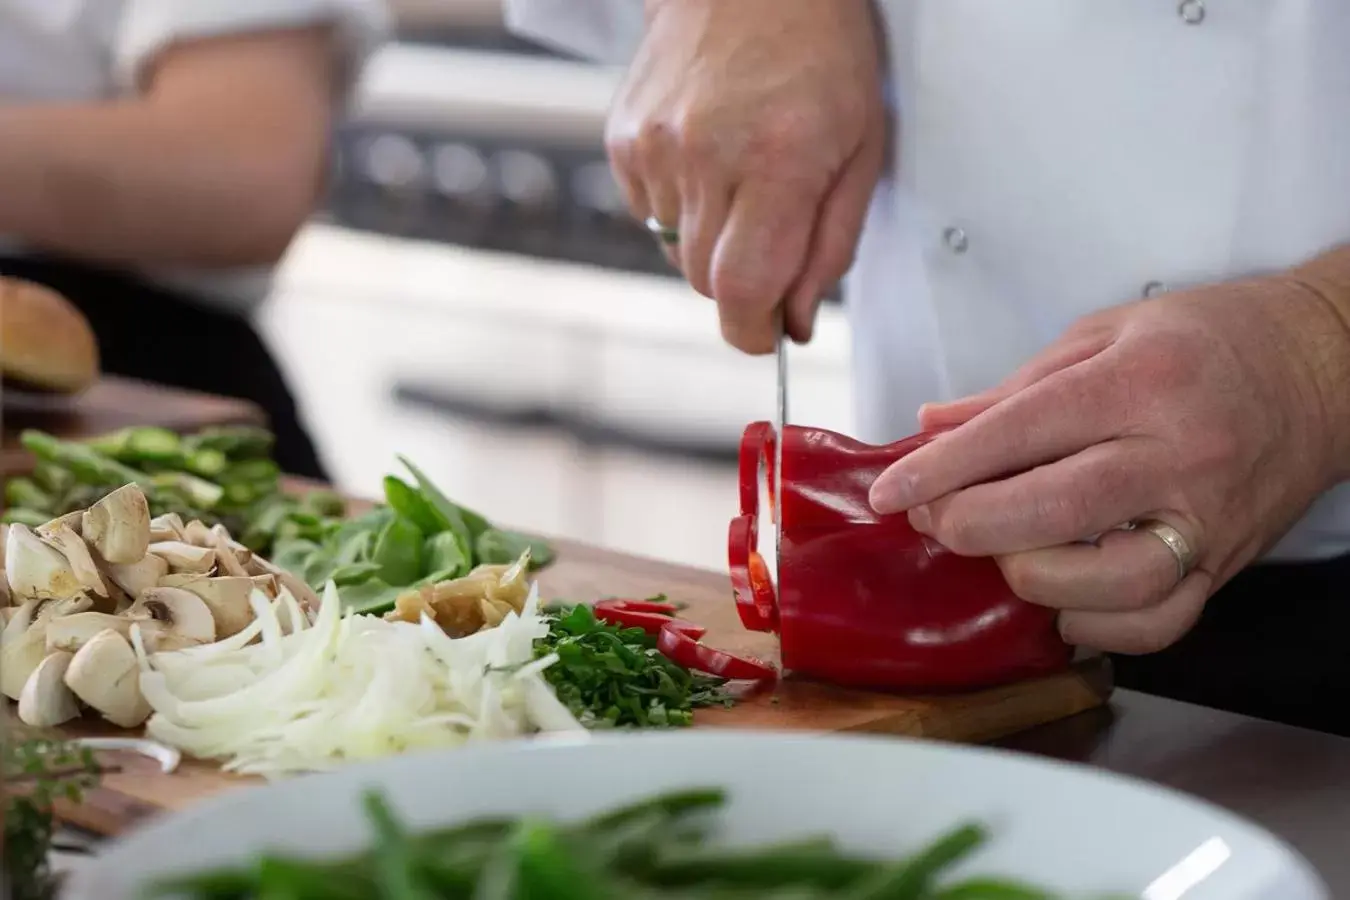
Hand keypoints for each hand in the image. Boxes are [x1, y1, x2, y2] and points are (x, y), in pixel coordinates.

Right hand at [607, 0, 885, 351]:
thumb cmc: (820, 56)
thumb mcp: (861, 150)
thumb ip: (830, 246)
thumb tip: (794, 321)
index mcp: (777, 162)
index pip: (741, 292)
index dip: (753, 331)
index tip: (768, 333)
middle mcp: (705, 157)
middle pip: (705, 281)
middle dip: (741, 281)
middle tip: (773, 234)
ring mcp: (655, 147)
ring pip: (675, 250)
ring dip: (710, 238)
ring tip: (742, 175)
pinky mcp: (623, 139)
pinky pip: (648, 212)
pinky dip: (679, 205)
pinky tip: (708, 157)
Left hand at [867, 276, 1349, 653]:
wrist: (1322, 368)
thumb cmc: (1208, 341)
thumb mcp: (1104, 334)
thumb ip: (1013, 388)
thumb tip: (931, 427)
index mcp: (1140, 382)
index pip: (1019, 433)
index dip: (941, 469)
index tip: (891, 492)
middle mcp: (1179, 453)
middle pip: (1054, 510)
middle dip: (970, 525)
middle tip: (934, 521)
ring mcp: (1208, 517)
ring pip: (1108, 581)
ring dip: (1030, 578)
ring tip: (1003, 553)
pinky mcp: (1226, 564)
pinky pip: (1157, 624)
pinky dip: (1095, 625)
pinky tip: (1062, 597)